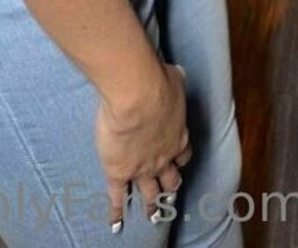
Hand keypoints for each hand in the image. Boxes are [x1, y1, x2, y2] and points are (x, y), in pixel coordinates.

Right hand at [94, 61, 192, 230]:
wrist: (136, 96)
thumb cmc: (157, 82)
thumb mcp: (173, 78)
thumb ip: (175, 80)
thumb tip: (177, 74)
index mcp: (177, 135)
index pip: (182, 153)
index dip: (179, 157)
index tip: (177, 160)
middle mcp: (163, 158)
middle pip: (170, 179)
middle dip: (169, 187)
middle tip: (169, 194)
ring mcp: (141, 169)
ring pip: (149, 193)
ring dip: (151, 205)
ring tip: (152, 216)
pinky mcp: (119, 173)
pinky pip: (117, 197)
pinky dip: (117, 212)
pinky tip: (116, 224)